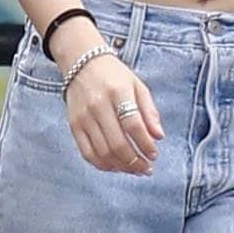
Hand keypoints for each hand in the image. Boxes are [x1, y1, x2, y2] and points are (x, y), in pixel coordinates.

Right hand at [64, 54, 163, 174]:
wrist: (81, 63)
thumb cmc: (114, 75)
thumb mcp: (137, 86)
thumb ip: (149, 111)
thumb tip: (158, 137)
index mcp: (118, 92)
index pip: (133, 124)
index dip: (145, 144)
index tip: (154, 154)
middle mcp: (98, 105)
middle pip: (117, 143)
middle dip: (135, 161)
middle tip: (146, 168)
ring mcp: (84, 117)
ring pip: (102, 152)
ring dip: (121, 166)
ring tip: (134, 170)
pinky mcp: (74, 126)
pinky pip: (87, 152)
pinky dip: (102, 164)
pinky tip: (115, 166)